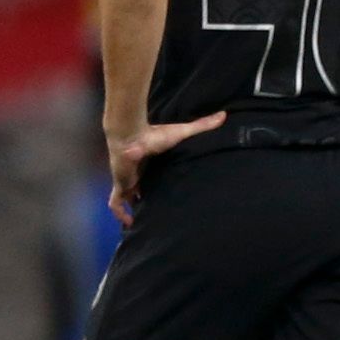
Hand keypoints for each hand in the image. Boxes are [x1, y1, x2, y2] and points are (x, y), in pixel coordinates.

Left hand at [106, 113, 226, 223]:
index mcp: (148, 163)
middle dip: (142, 200)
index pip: (150, 175)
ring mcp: (126, 179)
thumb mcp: (182, 131)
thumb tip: (223, 115)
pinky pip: (116, 203)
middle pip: (137, 189)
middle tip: (154, 213)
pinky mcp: (120, 185)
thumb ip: (202, 125)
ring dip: (131, 208)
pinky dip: (120, 213)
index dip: (154, 184)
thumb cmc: (154, 134)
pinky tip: (129, 223)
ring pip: (126, 198)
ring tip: (141, 224)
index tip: (165, 193)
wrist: (131, 134)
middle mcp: (137, 172)